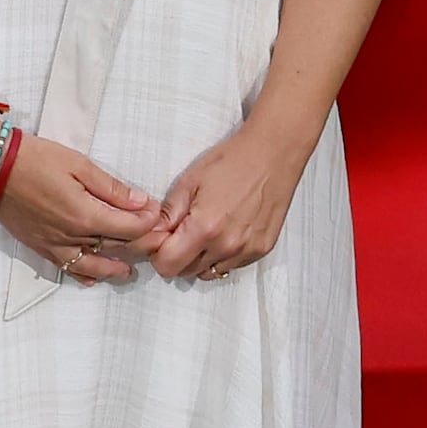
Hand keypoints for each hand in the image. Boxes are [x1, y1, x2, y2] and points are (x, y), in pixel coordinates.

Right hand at [0, 128, 161, 283]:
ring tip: (128, 271)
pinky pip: (66, 268)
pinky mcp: (39, 247)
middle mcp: (72, 237)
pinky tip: (92, 278)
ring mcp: (55, 245)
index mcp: (85, 215)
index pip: (130, 227)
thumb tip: (141, 202)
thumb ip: (112, 188)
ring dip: (115, 269)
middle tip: (154, 240)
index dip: (149, 221)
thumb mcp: (79, 165)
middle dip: (141, 244)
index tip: (157, 212)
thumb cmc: (34, 159)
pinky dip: (82, 275)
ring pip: (93, 265)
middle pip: (117, 248)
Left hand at [142, 112, 318, 281]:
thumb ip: (168, 213)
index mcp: (204, 228)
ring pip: (210, 272)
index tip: (161, 240)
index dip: (158, 254)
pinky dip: (222, 255)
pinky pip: (232, 265)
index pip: (168, 265)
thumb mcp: (189, 182)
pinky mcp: (262, 249)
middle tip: (180, 233)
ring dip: (200, 258)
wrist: (273, 155)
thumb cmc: (232, 162)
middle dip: (177, 256)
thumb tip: (153, 233)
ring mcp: (247, 250)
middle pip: (187, 271)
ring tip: (204, 232)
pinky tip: (224, 232)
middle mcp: (227, 246)